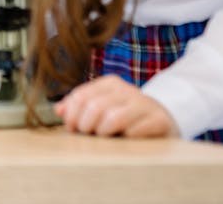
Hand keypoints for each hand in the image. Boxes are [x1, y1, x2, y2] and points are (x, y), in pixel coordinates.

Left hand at [54, 75, 177, 137]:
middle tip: (87, 134)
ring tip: (103, 136)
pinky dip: (126, 137)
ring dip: (104, 131)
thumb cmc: (126, 115)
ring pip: (114, 118)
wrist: (164, 117)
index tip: (71, 128)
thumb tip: (58, 110)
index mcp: (110, 84)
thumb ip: (79, 107)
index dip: (72, 114)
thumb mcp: (102, 107)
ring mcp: (144, 104)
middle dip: (86, 124)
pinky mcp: (159, 120)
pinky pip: (136, 130)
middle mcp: (127, 90)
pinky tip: (125, 139)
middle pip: (95, 107)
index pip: (82, 95)